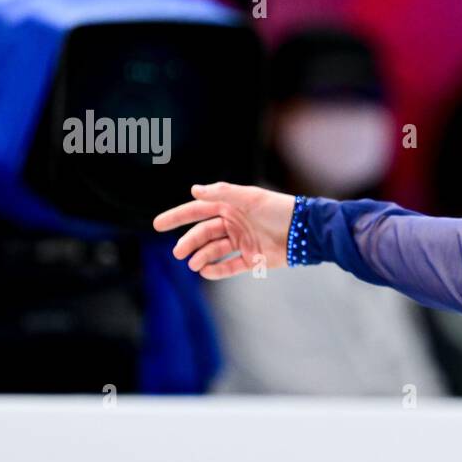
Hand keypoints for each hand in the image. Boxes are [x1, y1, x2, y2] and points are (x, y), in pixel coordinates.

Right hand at [152, 182, 296, 278]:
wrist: (304, 230)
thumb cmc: (279, 209)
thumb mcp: (251, 198)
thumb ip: (223, 193)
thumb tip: (193, 190)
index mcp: (229, 207)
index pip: (197, 211)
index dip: (177, 217)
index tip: (157, 225)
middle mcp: (233, 224)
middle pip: (203, 234)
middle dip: (189, 243)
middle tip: (178, 253)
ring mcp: (241, 242)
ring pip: (214, 250)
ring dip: (201, 257)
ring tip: (193, 264)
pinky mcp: (252, 259)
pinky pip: (230, 266)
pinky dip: (217, 270)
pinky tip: (205, 271)